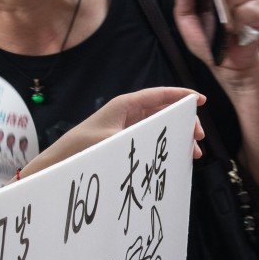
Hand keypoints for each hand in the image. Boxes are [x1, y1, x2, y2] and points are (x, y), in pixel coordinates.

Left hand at [20, 88, 205, 180]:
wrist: (58, 164)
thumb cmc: (79, 150)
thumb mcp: (110, 144)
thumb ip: (134, 140)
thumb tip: (155, 143)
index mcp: (124, 105)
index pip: (159, 95)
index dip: (181, 96)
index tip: (199, 100)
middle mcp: (126, 113)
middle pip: (163, 111)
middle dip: (183, 122)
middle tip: (198, 136)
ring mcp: (125, 126)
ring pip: (159, 125)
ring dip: (176, 136)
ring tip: (192, 151)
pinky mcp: (123, 140)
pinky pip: (150, 137)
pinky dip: (164, 144)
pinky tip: (174, 155)